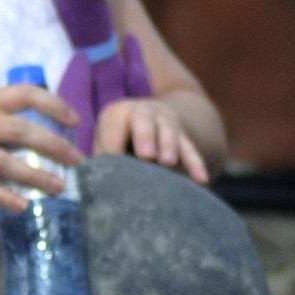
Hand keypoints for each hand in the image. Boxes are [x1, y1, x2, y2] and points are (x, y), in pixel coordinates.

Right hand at [0, 83, 83, 214]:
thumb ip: (3, 124)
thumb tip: (48, 138)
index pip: (24, 93)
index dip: (53, 104)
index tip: (74, 122)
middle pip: (21, 130)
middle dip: (55, 146)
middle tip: (77, 161)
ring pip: (6, 162)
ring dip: (37, 176)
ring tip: (60, 188)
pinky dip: (5, 197)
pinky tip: (23, 206)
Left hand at [91, 97, 208, 181]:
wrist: (151, 118)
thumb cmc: (119, 139)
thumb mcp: (107, 141)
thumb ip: (102, 158)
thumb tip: (93, 182)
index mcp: (116, 113)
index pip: (112, 128)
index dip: (111, 146)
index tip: (112, 164)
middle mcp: (142, 112)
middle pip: (143, 121)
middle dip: (145, 137)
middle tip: (146, 155)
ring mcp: (165, 121)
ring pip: (169, 132)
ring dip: (169, 146)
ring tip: (168, 163)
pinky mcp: (183, 134)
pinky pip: (190, 148)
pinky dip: (195, 164)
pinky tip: (201, 180)